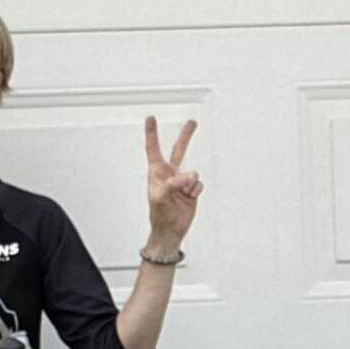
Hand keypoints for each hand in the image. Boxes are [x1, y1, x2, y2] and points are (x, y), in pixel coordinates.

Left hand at [144, 116, 201, 253]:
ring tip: (183, 193)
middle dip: (186, 136)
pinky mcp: (191, 189)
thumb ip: (174, 183)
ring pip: (192, 172)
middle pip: (179, 150)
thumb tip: (188, 176)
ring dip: (190, 183)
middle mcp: (170, 174)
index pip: (153, 148)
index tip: (151, 119)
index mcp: (157, 172)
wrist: (171, 229)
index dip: (152, 133)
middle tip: (192, 123)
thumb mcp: (161, 197)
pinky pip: (198, 184)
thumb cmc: (159, 214)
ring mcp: (182, 181)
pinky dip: (195, 190)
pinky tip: (189, 197)